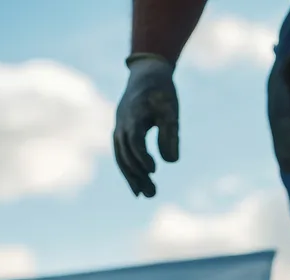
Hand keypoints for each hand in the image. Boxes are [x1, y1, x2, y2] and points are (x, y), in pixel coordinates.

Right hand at [113, 55, 179, 197]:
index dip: (143, 156)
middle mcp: (121, 124)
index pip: (135, 140)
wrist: (146, 74)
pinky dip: (129, 170)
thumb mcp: (170, 110)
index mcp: (133, 115)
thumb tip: (171, 162)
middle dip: (138, 175)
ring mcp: (119, 129)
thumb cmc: (162, 91)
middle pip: (126, 154)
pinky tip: (139, 185)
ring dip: (132, 177)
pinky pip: (122, 154)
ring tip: (146, 195)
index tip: (155, 170)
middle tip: (152, 194)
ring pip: (122, 158)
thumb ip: (170, 134)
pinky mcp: (121, 133)